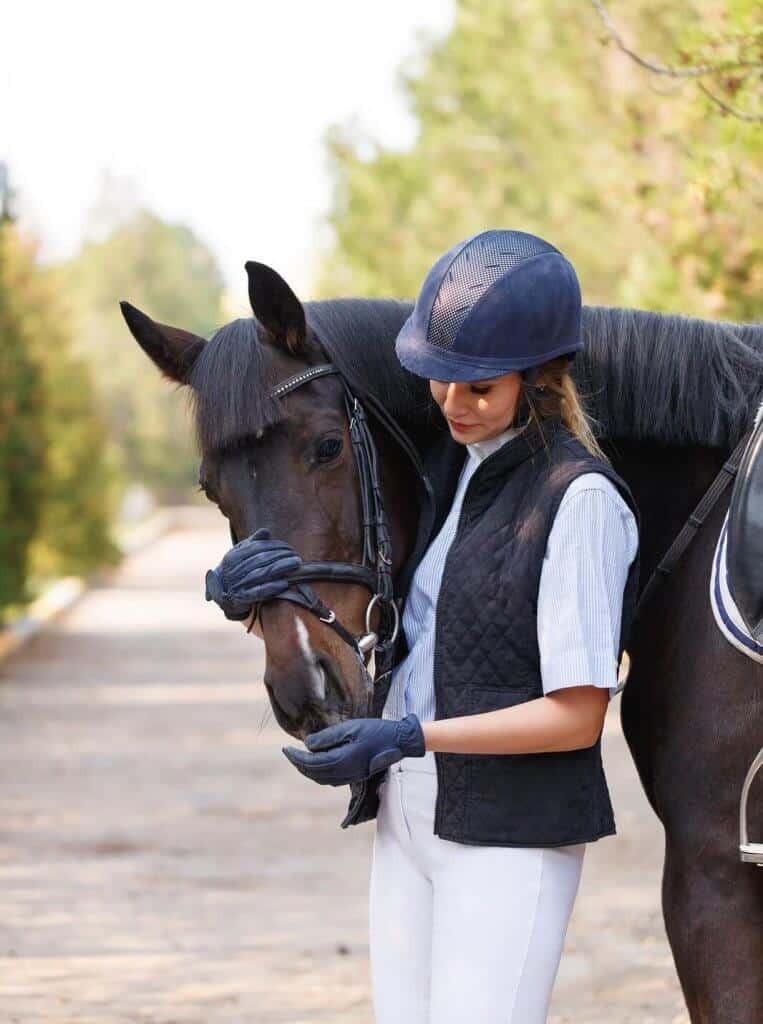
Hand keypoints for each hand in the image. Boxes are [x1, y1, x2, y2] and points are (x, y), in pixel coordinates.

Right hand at [204, 527, 301, 620]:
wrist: (221, 594)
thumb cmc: (235, 570)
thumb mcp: (240, 554)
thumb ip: (253, 542)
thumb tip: (266, 531)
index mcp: (233, 556)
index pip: (257, 547)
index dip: (275, 546)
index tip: (289, 548)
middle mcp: (234, 570)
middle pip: (261, 559)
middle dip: (281, 556)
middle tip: (296, 556)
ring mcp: (237, 584)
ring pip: (262, 574)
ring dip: (281, 568)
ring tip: (296, 565)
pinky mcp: (242, 599)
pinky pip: (258, 592)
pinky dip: (272, 587)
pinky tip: (284, 584)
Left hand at [281, 714, 425, 785]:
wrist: (399, 741)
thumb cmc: (375, 731)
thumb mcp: (349, 728)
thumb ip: (327, 738)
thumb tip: (307, 744)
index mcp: (341, 760)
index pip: (311, 762)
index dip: (296, 757)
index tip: (285, 749)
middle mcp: (344, 773)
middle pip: (314, 773)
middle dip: (299, 764)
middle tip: (289, 753)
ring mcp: (350, 776)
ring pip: (321, 778)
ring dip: (308, 770)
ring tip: (299, 758)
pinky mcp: (355, 775)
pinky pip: (331, 779)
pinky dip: (319, 773)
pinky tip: (318, 764)